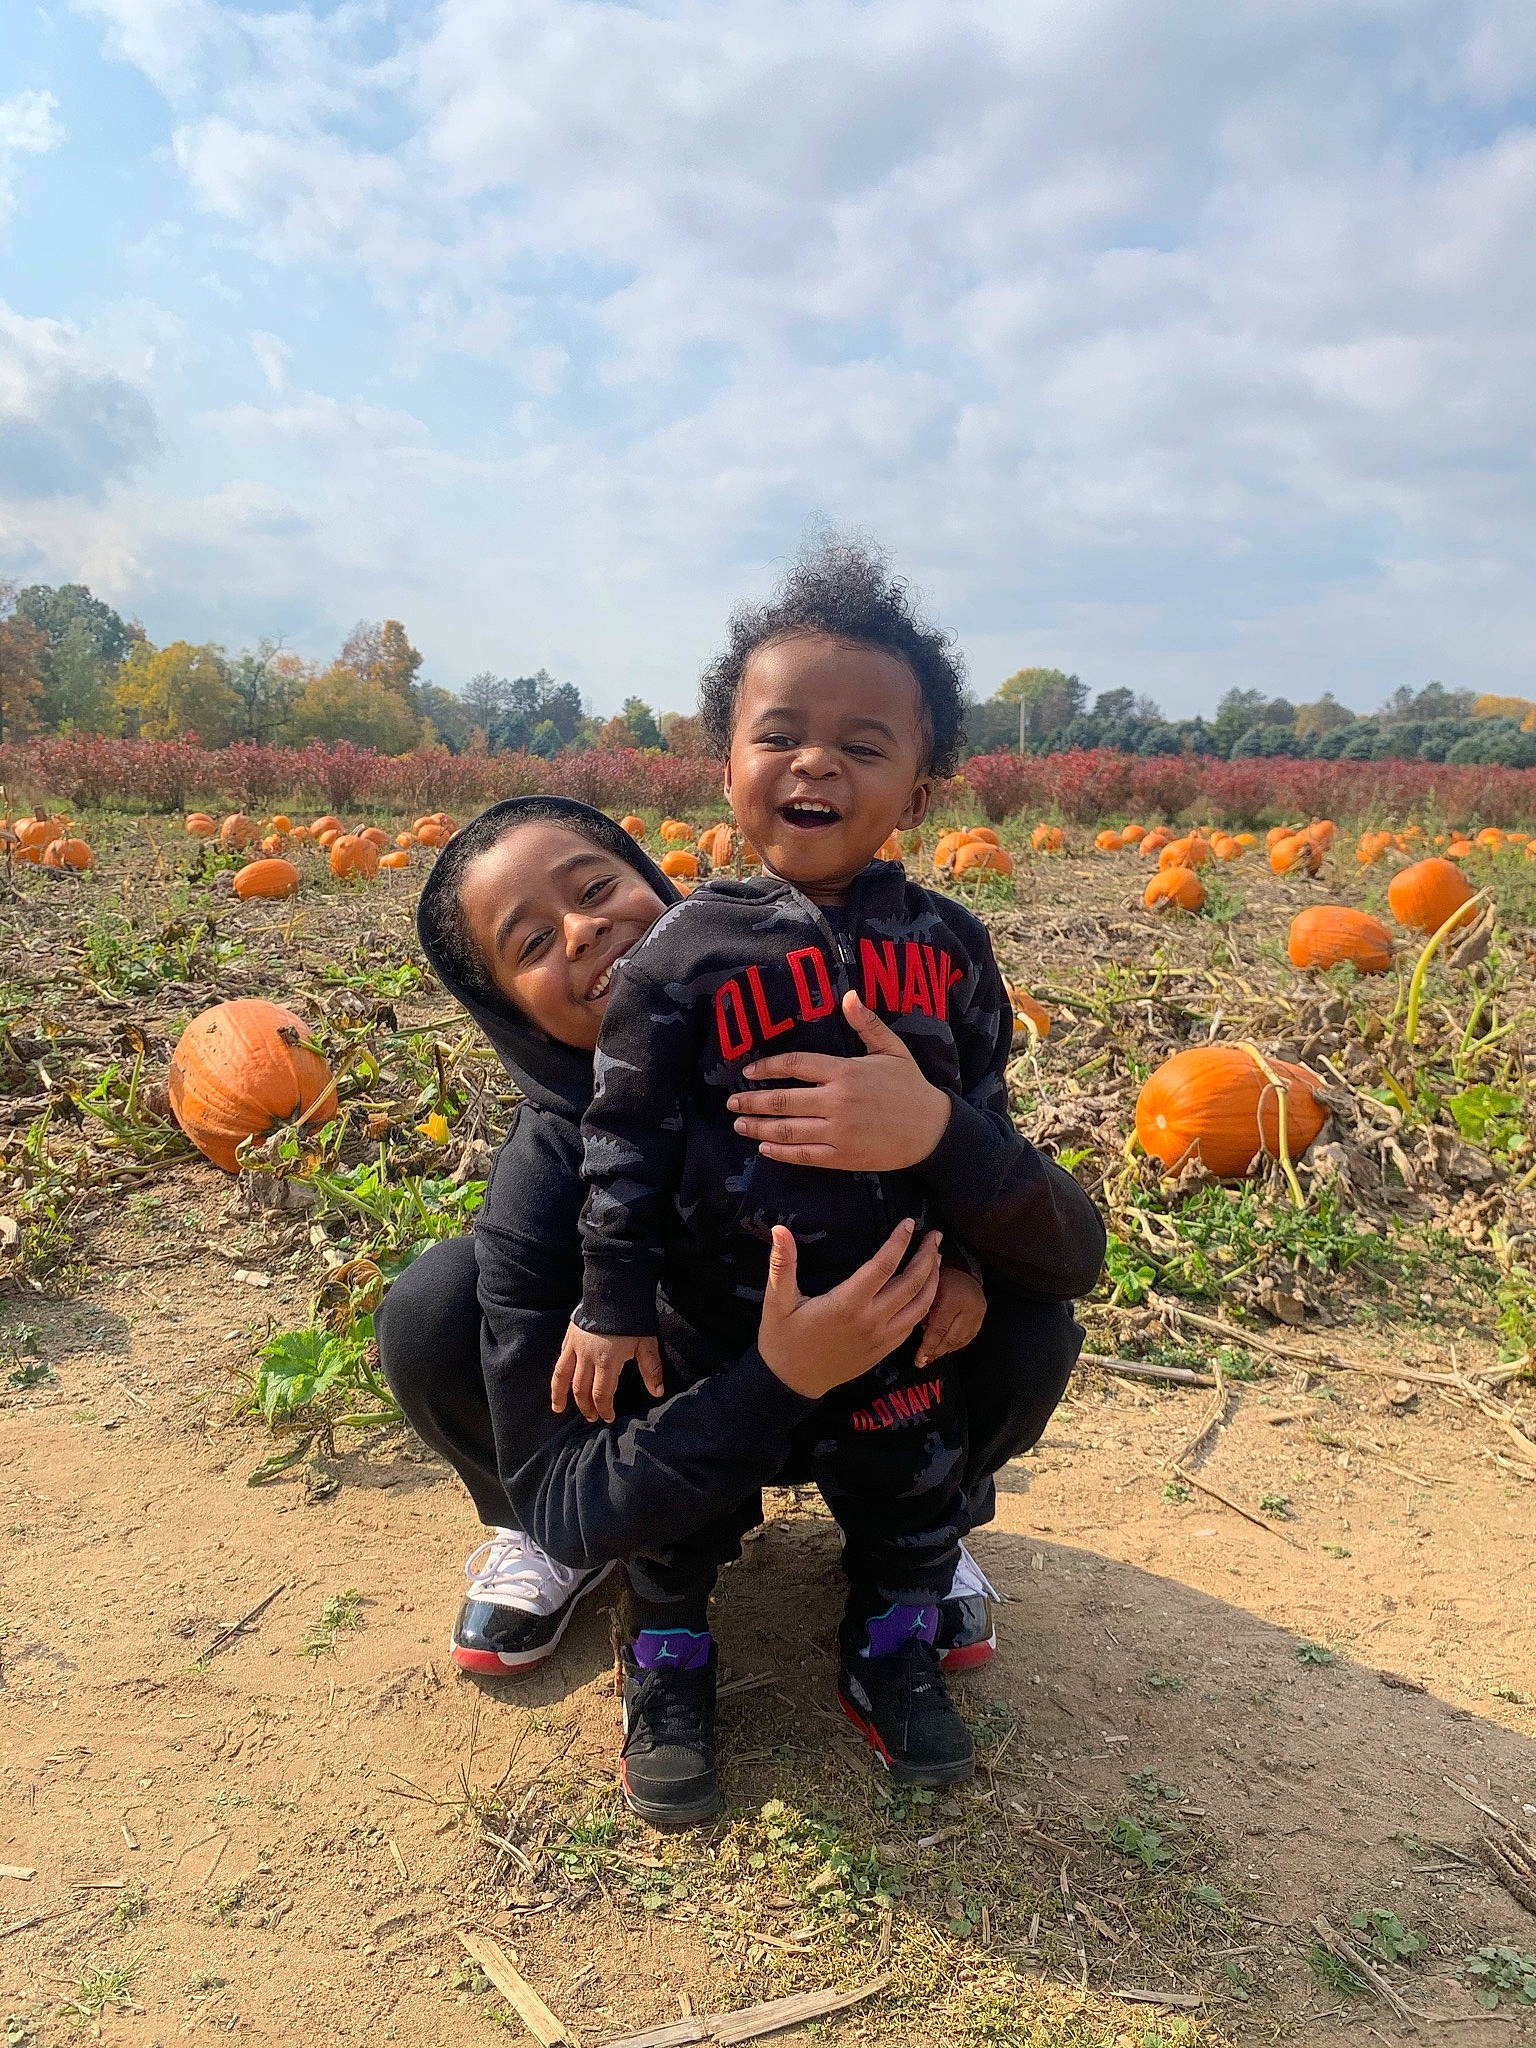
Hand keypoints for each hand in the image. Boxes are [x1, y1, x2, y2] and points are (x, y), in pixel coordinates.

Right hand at [551, 1323, 664, 1422]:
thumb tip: (657, 1392)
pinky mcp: (570, 1336)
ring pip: (562, 1376)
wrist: (615, 1287)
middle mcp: (587, 1356)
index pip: (602, 1394)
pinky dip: (559, 1374)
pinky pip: (560, 1360)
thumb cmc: (634, 1317)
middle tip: (591, 1417)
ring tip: (558, 1408)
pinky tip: (559, 1380)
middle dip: (586, 1406)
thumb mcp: (647, 1343)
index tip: (609, 1417)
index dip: (605, 1408)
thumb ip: (651, 1369)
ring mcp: (575, 1346)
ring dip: (560, 1395)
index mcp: (607, 1361)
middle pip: (581, 1389)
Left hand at [726, 990, 952, 1171]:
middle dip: (752, 1101)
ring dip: (758, 1127)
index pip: (795, 1065)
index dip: (767, 1067)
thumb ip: (867, 1024)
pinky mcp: (842, 1156)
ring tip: (739, 1123)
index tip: (748, 1071)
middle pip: (783, 1100)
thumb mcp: (893, 1050)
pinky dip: (780, 1152)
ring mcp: (838, 1131)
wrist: (932, 1130)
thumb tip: (849, 995)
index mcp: (845, 1071)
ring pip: (787, 1130)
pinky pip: (804, 1155)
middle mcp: (837, 1101)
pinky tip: (764, 1147)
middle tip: (731, 1102)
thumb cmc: (911, 1087)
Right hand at [758, 1219, 943, 1399]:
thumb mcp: (777, 1302)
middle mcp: (871, 1320)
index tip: (909, 1223)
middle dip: (927, 1257)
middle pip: (912, 1284)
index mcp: (847, 1304)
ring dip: (933, 1280)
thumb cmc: (782, 1340)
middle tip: (935, 1235)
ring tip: (937, 1259)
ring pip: (920, 1306)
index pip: (883, 1266)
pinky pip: (913, 1325)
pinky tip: (925, 1292)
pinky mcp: (884, 1350)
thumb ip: (782, 1264)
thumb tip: (779, 1229)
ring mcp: (881, 1338)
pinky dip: (926, 1305)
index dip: (900, 1242)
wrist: (790, 1384)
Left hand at [915, 1260, 985, 1366]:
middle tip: (923, 1361)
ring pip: (960, 1340)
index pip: (939, 1330)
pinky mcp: (982, 1316)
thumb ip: (921, 1311)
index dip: (928, 1347)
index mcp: (952, 1298)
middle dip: (936, 1352)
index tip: (919, 1359)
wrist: (960, 1267)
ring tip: (932, 1355)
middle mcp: (969, 1307)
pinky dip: (955, 1344)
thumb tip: (915, 1337)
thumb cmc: (939, 1277)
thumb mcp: (926, 1290)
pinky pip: (968, 1337)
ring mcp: (978, 1312)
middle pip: (951, 1338)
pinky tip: (945, 1347)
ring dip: (945, 1350)